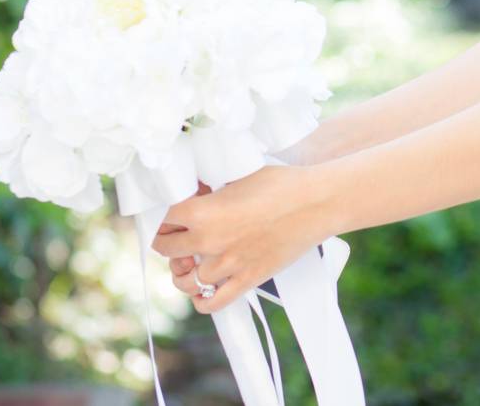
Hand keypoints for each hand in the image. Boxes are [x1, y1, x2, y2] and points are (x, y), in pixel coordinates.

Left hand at [152, 163, 331, 314]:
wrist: (318, 202)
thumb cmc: (283, 183)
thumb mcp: (240, 176)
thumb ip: (212, 188)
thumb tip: (195, 189)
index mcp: (203, 211)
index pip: (161, 218)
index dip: (162, 214)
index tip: (169, 213)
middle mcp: (209, 240)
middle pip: (166, 249)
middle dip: (168, 240)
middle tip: (178, 233)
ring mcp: (228, 264)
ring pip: (184, 280)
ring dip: (182, 271)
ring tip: (189, 262)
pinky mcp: (247, 279)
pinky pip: (212, 302)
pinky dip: (201, 299)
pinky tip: (203, 288)